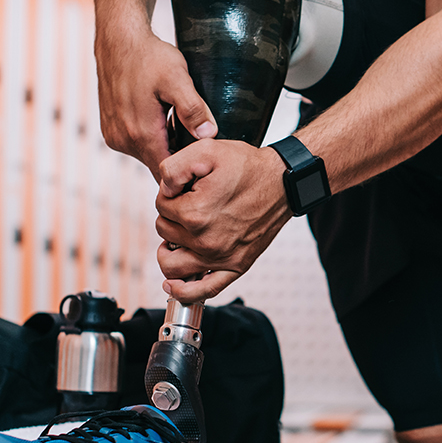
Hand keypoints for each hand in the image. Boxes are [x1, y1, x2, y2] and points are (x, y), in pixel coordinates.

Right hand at [94, 19, 218, 180]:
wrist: (118, 40)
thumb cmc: (149, 56)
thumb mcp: (177, 79)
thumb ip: (193, 109)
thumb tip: (208, 135)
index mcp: (140, 134)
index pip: (168, 171)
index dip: (188, 171)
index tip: (205, 163)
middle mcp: (123, 140)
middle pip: (158, 164)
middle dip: (179, 158)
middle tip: (201, 145)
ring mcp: (114, 136)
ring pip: (148, 155)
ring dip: (165, 147)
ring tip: (184, 130)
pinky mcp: (110, 129)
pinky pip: (136, 144)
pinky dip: (152, 138)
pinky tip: (164, 122)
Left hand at [155, 140, 291, 301]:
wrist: (281, 182)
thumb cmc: (248, 167)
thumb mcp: (207, 151)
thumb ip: (172, 167)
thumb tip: (162, 190)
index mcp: (196, 213)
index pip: (160, 206)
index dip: (170, 193)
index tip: (187, 188)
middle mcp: (206, 240)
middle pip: (163, 232)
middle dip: (172, 216)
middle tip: (191, 204)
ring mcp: (220, 258)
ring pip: (171, 265)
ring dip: (170, 250)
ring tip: (181, 236)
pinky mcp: (235, 267)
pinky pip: (201, 291)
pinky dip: (183, 292)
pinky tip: (175, 284)